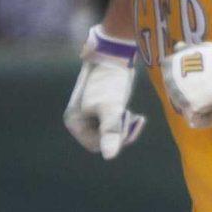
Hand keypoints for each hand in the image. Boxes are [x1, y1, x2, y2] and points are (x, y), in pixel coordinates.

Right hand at [64, 26, 146, 159]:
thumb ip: (111, 131)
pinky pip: (112, 123)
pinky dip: (124, 121)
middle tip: (136, 118)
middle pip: (103, 140)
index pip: (96, 146)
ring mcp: (89, 114)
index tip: (128, 123)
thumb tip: (109, 157)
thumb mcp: (112, 108)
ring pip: (109, 133)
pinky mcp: (100, 107)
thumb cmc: (111, 81)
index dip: (114, 140)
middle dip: (121, 133)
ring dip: (125, 128)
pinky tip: (137, 116)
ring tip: (136, 116)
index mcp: (75, 123)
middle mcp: (78, 120)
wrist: (115, 54)